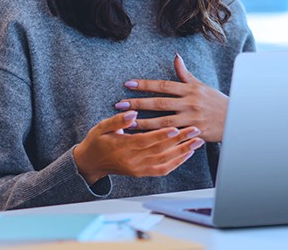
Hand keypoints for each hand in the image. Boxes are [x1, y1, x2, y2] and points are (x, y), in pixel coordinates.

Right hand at [72, 110, 203, 184]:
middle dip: (179, 141)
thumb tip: (132, 113)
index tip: (176, 127)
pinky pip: (162, 170)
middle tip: (195, 130)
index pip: (146, 141)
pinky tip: (187, 154)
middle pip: (160, 151)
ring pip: (165, 161)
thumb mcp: (101, 127)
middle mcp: (133, 160)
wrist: (90, 163)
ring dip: (183, 152)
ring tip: (197, 142)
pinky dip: (176, 163)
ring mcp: (138, 168)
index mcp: (123, 147)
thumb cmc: (96, 141)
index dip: (162, 135)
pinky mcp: (142, 173)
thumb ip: (117, 120)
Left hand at [114, 53, 227, 141]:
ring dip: (143, 122)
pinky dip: (157, 137)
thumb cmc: (216, 101)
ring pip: (162, 122)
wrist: (235, 119)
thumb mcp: (201, 85)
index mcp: (190, 89)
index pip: (163, 85)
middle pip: (159, 103)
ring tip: (126, 122)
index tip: (127, 84)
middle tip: (119, 103)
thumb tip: (175, 56)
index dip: (144, 85)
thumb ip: (185, 73)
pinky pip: (172, 136)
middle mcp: (189, 102)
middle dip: (138, 103)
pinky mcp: (193, 133)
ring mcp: (191, 119)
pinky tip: (144, 138)